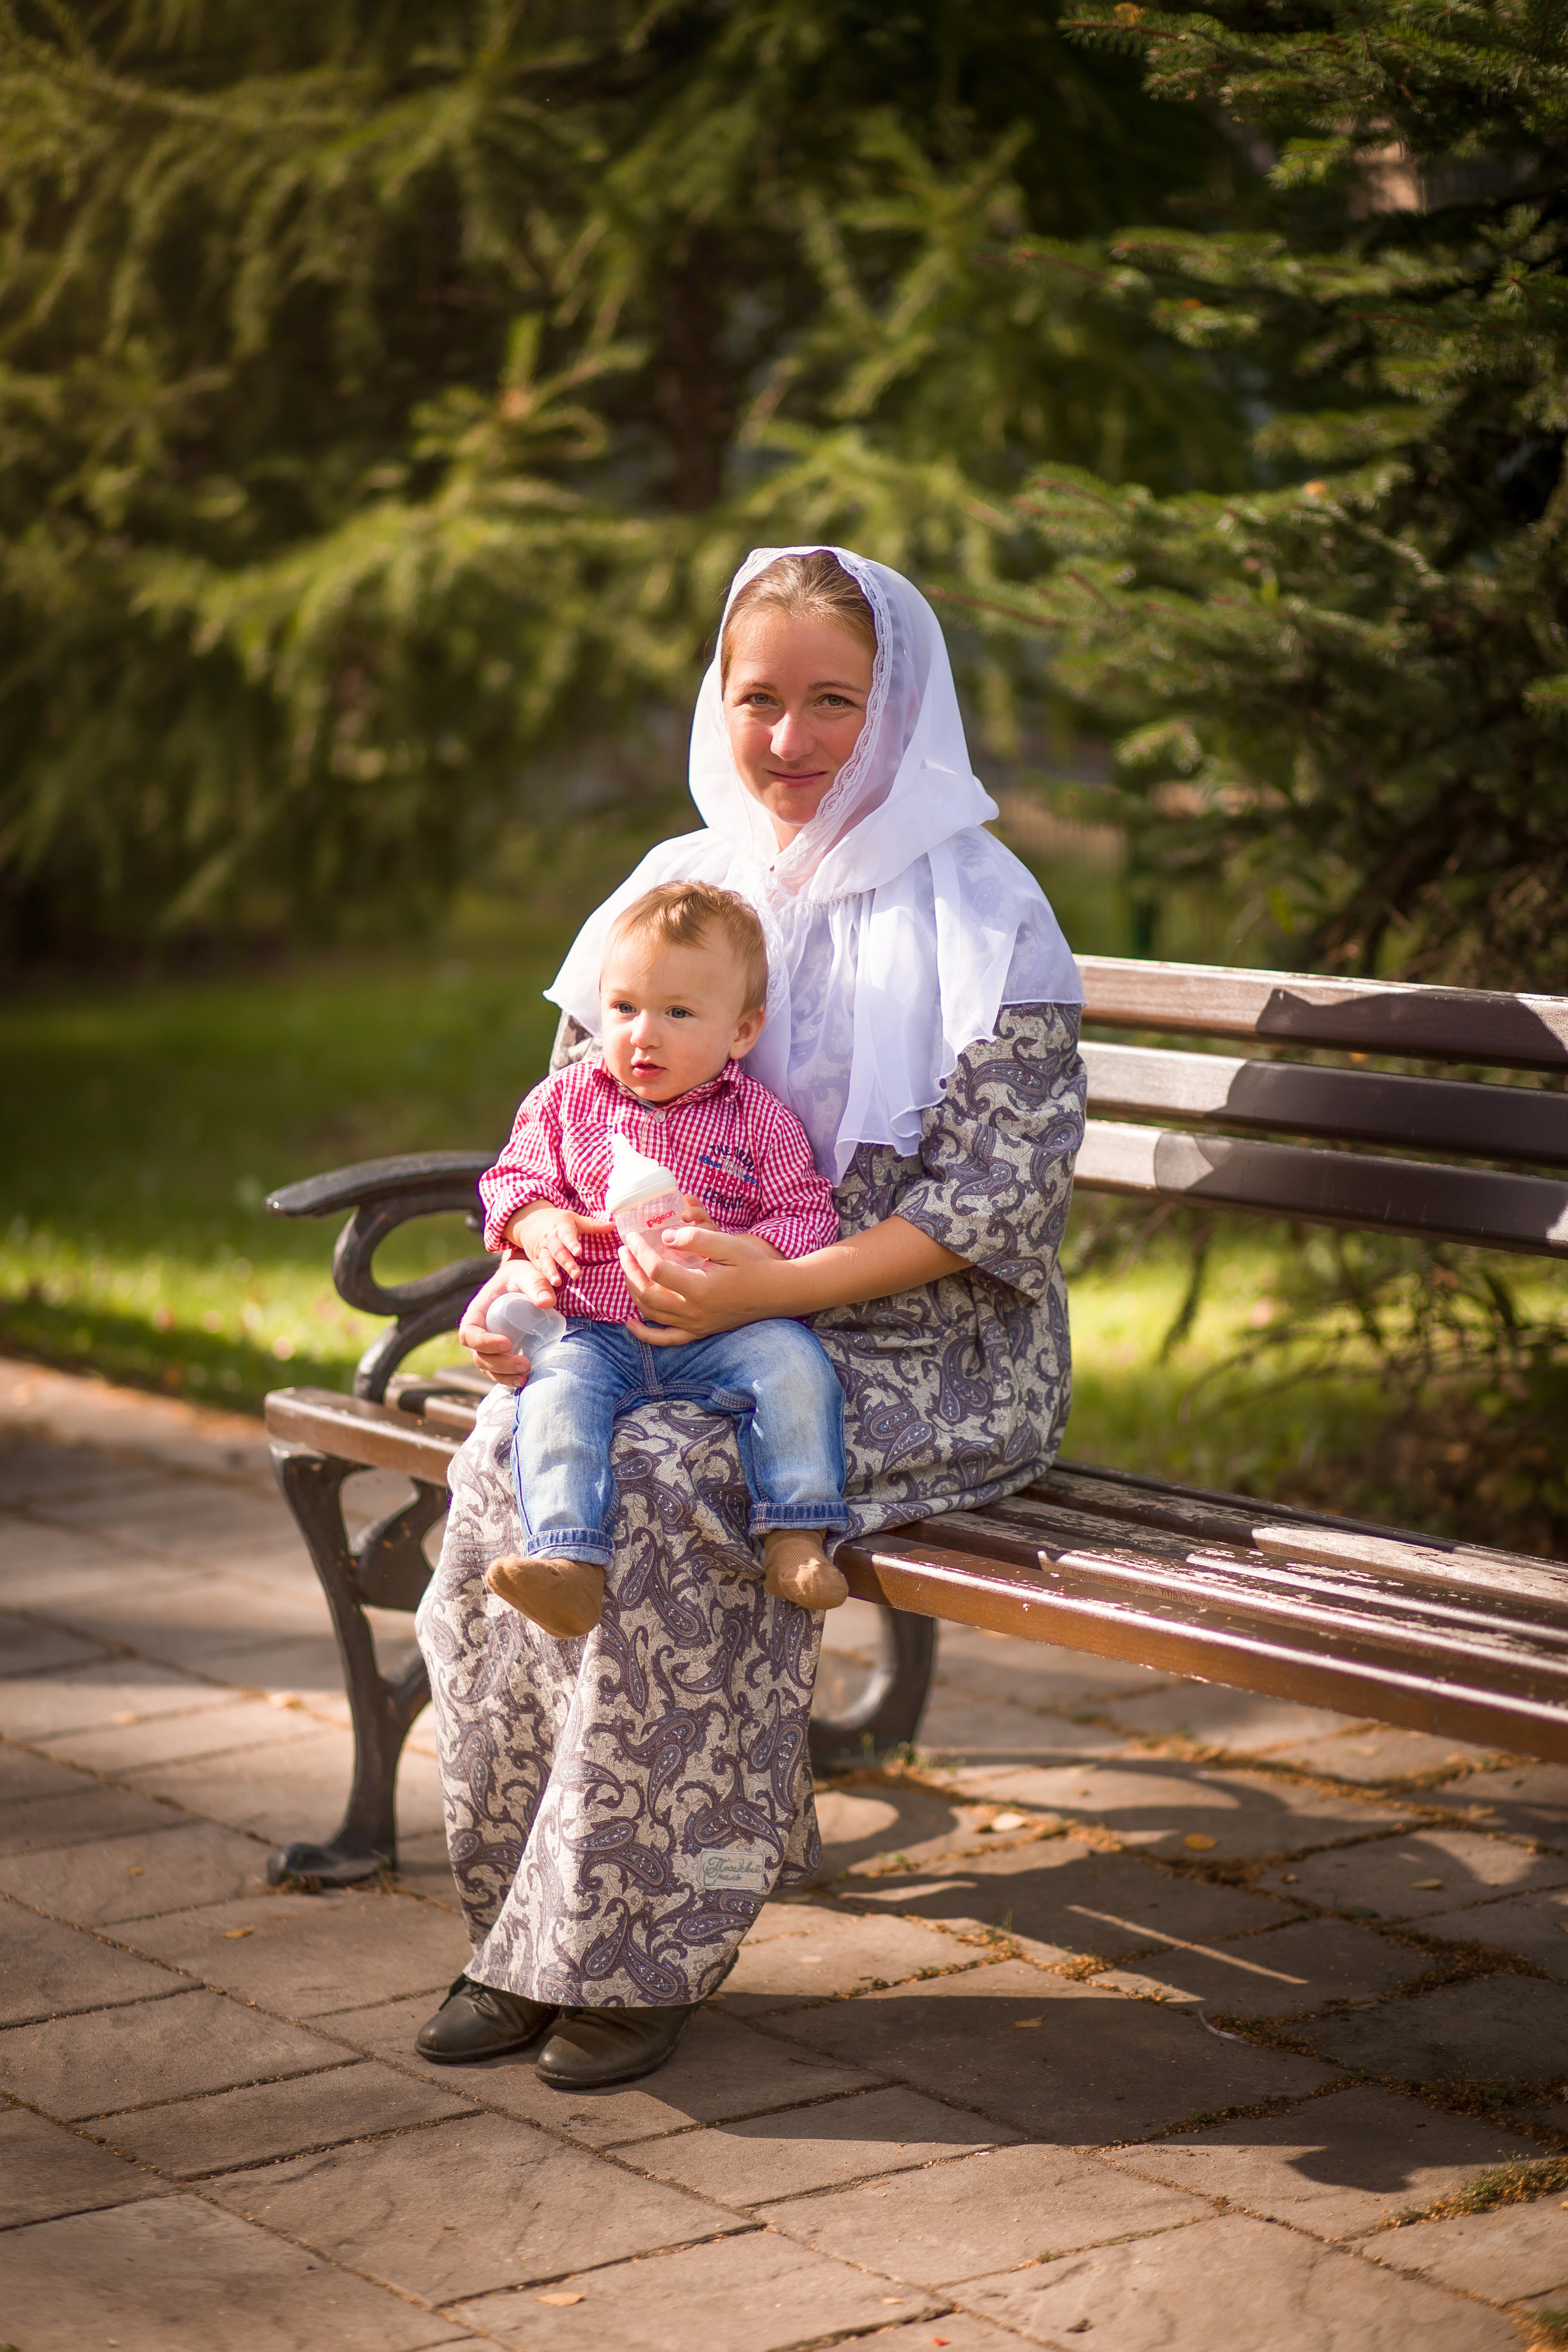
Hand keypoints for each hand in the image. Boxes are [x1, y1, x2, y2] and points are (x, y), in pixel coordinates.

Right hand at [458, 1256, 558, 1385]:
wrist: (524, 1282)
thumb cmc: (522, 1275)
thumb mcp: (527, 1274)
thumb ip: (537, 1284)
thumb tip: (548, 1303)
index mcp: (477, 1312)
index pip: (469, 1333)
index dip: (484, 1342)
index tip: (507, 1343)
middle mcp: (478, 1331)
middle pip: (478, 1355)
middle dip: (499, 1364)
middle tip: (525, 1364)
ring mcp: (487, 1344)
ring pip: (487, 1367)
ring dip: (503, 1376)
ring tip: (525, 1378)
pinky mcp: (499, 1353)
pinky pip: (498, 1370)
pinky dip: (508, 1378)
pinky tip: (525, 1381)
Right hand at [508, 1201, 611, 1288]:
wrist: (532, 1220)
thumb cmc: (558, 1221)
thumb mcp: (575, 1219)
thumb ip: (593, 1225)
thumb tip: (613, 1225)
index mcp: (561, 1228)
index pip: (567, 1235)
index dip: (572, 1243)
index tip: (579, 1252)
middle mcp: (550, 1239)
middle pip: (558, 1251)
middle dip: (566, 1263)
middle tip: (576, 1274)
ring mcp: (542, 1249)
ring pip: (546, 1260)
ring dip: (551, 1272)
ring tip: (557, 1282)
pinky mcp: (536, 1258)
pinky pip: (540, 1267)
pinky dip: (545, 1275)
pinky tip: (550, 1284)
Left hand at [620, 1225, 790, 1344]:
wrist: (776, 1292)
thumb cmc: (753, 1265)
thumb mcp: (728, 1244)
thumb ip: (695, 1238)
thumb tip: (664, 1236)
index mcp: (700, 1288)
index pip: (656, 1270)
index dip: (640, 1252)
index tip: (632, 1237)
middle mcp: (694, 1311)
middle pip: (647, 1293)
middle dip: (630, 1270)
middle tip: (624, 1251)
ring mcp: (695, 1325)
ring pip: (651, 1313)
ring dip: (633, 1291)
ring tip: (628, 1270)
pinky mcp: (699, 1332)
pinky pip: (666, 1339)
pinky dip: (645, 1333)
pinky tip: (631, 1321)